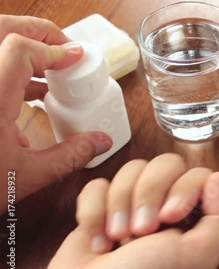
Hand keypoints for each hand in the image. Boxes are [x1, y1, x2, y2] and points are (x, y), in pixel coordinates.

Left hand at [0, 15, 112, 212]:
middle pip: (3, 32)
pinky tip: (37, 92)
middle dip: (39, 33)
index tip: (76, 59)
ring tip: (56, 69)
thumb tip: (99, 141)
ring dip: (29, 51)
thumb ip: (69, 156)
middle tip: (65, 48)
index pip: (19, 50)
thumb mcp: (26, 176)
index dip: (53, 49)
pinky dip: (18, 70)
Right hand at [44, 153, 218, 268]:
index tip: (170, 217)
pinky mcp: (100, 209)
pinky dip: (93, 212)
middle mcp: (166, 208)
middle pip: (164, 165)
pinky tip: (98, 242)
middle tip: (141, 231)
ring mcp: (132, 207)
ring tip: (118, 240)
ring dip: (119, 206)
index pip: (197, 174)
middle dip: (148, 195)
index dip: (182, 189)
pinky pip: (97, 186)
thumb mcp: (197, 256)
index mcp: (194, 219)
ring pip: (131, 170)